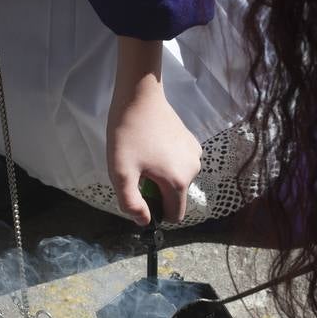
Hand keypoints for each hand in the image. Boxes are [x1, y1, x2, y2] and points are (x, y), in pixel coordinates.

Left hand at [108, 38, 201, 225]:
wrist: (140, 95)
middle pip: (175, 197)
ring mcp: (196, 154)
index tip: (139, 196)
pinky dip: (167, 163)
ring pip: (177, 180)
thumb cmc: (128, 134)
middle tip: (136, 172)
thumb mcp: (121, 173)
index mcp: (178, 181)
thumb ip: (131, 203)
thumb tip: (144, 222)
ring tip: (143, 158)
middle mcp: (194, 170)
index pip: (174, 215)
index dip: (156, 213)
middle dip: (156, 193)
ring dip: (161, 177)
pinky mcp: (192, 142)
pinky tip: (152, 147)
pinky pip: (180, 165)